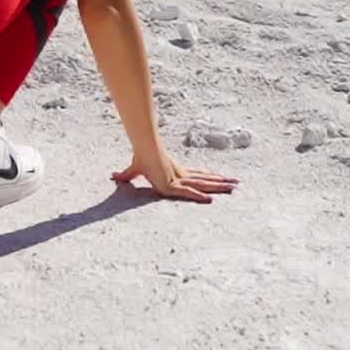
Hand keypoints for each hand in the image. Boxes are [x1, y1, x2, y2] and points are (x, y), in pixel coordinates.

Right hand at [111, 147, 238, 202]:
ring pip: (204, 184)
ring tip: (235, 187)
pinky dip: (199, 195)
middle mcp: (182, 175)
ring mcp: (179, 179)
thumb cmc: (141, 158)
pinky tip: (211, 199)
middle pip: (206, 179)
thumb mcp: (133, 171)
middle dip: (222, 182)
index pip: (197, 174)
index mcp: (176, 171)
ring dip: (220, 186)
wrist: (142, 150)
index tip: (220, 177)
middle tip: (237, 183)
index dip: (209, 176)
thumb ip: (126, 175)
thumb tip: (112, 176)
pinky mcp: (173, 185)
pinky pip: (188, 192)